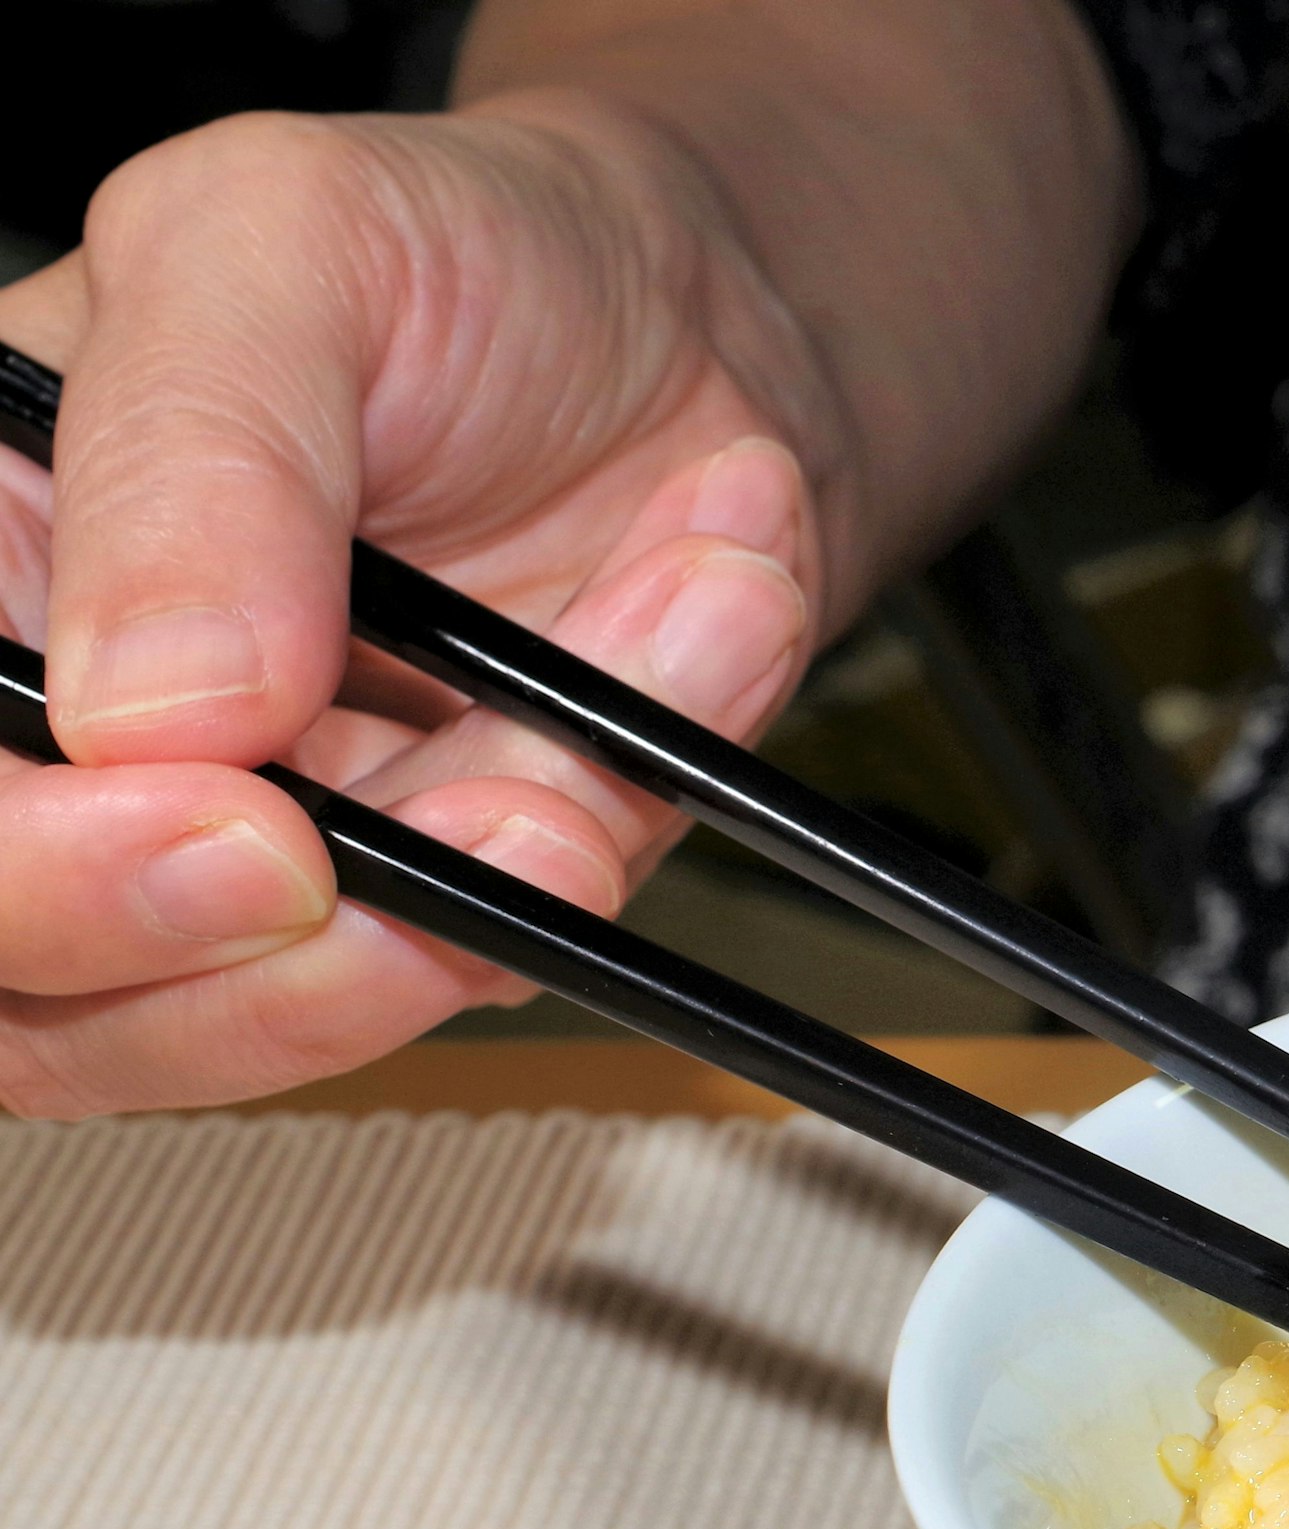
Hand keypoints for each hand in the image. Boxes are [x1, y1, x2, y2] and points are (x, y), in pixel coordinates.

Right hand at [0, 99, 840, 1116]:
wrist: (695, 324)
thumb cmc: (456, 259)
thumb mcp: (284, 241)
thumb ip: (193, 451)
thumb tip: (157, 704)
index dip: (39, 875)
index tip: (240, 831)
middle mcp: (65, 739)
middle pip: (46, 1001)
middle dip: (253, 967)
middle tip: (440, 847)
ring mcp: (248, 845)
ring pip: (282, 1013)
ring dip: (482, 885)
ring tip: (616, 705)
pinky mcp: (435, 896)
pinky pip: (504, 946)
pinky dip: (620, 812)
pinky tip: (706, 616)